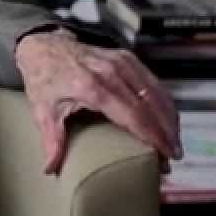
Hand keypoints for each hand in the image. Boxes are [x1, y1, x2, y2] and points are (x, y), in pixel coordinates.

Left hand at [15, 29, 181, 175]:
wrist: (42, 46)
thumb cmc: (43, 78)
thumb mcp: (43, 110)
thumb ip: (52, 140)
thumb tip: (51, 169)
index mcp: (91, 87)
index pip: (133, 115)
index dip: (153, 137)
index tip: (164, 156)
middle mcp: (110, 72)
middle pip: (149, 106)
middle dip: (166, 133)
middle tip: (173, 156)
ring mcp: (120, 62)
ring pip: (156, 93)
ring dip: (169, 118)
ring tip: (174, 141)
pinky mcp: (126, 57)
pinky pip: (152, 81)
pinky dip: (164, 101)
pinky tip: (168, 118)